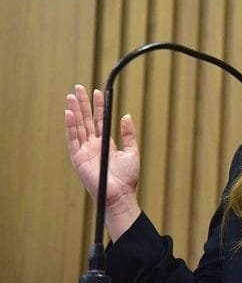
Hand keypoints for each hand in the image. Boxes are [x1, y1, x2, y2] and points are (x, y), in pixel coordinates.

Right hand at [65, 85, 140, 239]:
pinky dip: (70, 126)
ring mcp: (84, 151)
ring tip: (71, 96)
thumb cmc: (128, 178)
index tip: (98, 92)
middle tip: (78, 88)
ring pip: (77, 126)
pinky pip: (72, 139)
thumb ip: (128, 134)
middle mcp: (92, 145)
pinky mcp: (77, 158)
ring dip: (74, 111)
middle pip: (85, 120)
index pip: (99, 120)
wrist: (120, 195)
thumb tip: (126, 115)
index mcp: (105, 143)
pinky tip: (69, 113)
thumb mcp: (132, 151)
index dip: (98, 106)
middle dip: (82, 104)